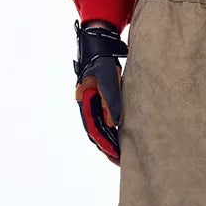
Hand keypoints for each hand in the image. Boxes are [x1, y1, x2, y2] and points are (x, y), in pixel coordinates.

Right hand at [73, 20, 127, 163]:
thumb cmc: (103, 61)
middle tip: (120, 161)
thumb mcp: (109, 79)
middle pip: (96, 132)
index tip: (116, 155)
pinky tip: (120, 137)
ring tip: (120, 154)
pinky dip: (110, 131)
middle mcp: (86, 105)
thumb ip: (111, 101)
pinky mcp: (98, 100)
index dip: (105, 144)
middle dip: (107, 147)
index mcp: (85, 102)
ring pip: (99, 127)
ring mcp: (91, 103)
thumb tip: (114, 123)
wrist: (98, 45)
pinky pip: (103, 120)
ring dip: (108, 141)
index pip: (94, 130)